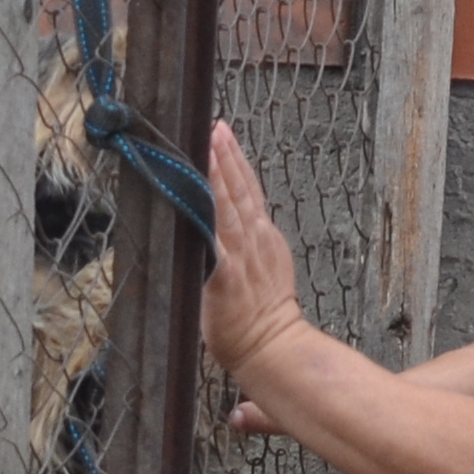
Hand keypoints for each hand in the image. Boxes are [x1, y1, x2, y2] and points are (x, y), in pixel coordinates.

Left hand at [198, 120, 311, 416]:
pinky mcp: (225, 273)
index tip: (222, 132)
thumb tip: (229, 241)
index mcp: (264, 240)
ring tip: (206, 141)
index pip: (250, 191)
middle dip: (224, 154)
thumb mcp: (264, 277)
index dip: (236, 161)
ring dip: (216, 171)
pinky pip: (213, 235)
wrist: (275, 349)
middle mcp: (255, 241)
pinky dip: (208, 211)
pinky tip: (198, 191)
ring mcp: (241, 255)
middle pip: (239, 189)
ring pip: (228, 203)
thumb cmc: (264, 322)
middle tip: (211, 124)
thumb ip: (247, 254)